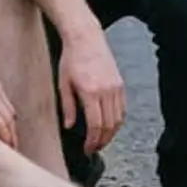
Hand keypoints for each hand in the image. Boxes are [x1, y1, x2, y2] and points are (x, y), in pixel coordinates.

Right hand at [0, 63, 17, 149]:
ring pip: (8, 121)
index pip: (6, 108)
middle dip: (12, 133)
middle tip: (11, 149)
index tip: (7, 140)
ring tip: (8, 151)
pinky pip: (0, 123)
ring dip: (10, 137)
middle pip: (10, 115)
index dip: (8, 126)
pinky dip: (3, 136)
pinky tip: (2, 147)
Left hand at [57, 31, 125, 155]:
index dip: (92, 141)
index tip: (87, 149)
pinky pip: (123, 108)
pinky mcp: (120, 84)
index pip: (95, 125)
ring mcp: (116, 87)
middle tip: (93, 148)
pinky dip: (118, 120)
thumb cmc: (71, 59)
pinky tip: (110, 125)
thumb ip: (67, 107)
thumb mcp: (63, 83)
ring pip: (119, 119)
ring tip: (101, 140)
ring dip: (111, 133)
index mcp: (90, 92)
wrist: (86, 37)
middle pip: (109, 125)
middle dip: (102, 141)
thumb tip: (70, 126)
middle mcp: (106, 90)